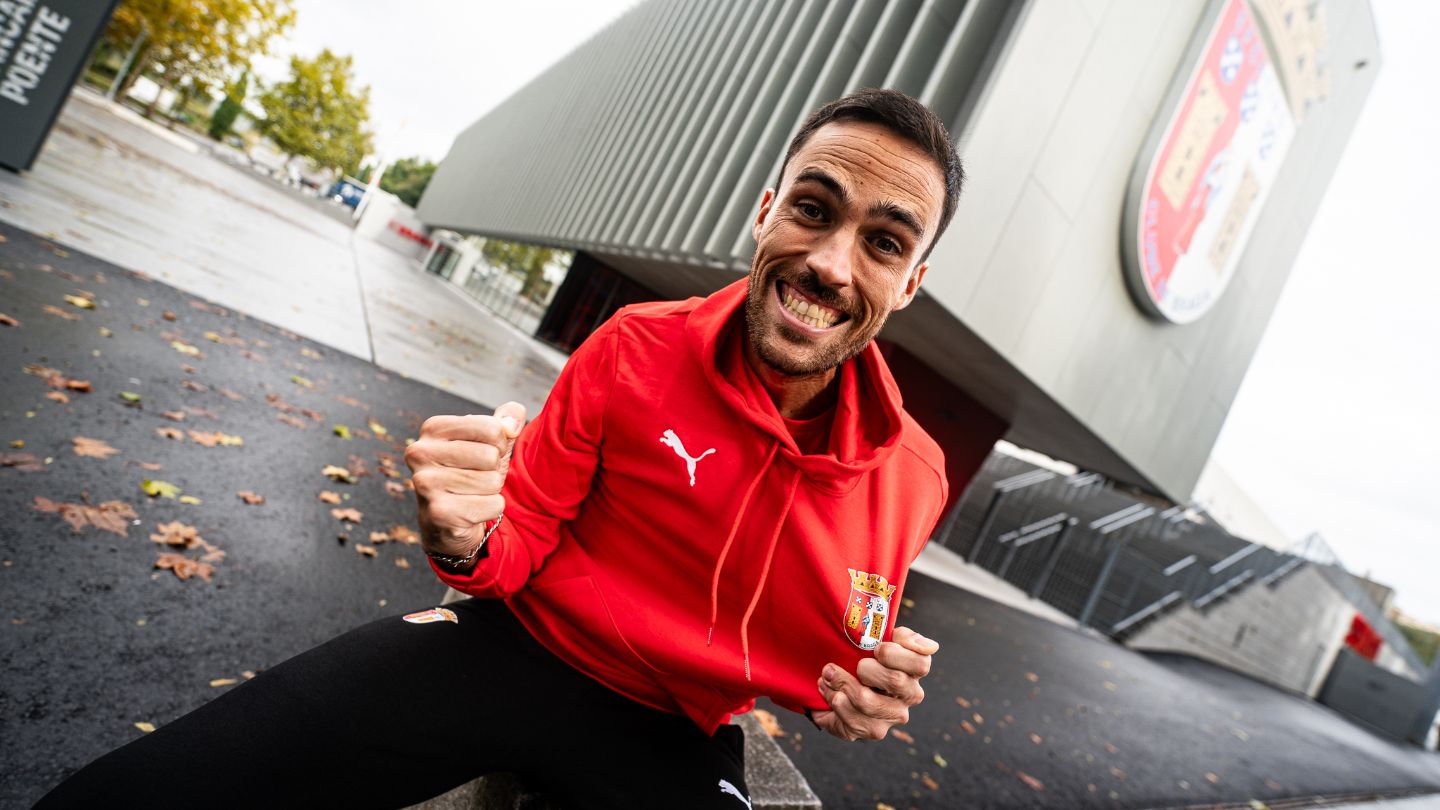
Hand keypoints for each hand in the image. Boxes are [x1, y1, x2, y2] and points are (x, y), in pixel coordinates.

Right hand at [404, 402, 526, 562]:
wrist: (447, 520)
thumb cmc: (471, 472)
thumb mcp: (489, 442)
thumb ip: (506, 421)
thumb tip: (514, 421)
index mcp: (432, 429)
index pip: (491, 428)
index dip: (500, 443)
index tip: (484, 453)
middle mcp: (420, 453)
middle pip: (491, 456)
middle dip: (494, 470)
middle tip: (477, 477)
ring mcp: (425, 484)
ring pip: (492, 481)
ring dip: (491, 490)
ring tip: (472, 493)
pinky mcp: (438, 513)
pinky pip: (493, 505)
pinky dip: (491, 509)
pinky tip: (471, 510)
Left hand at [812, 626, 937, 740]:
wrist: (837, 681)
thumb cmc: (863, 655)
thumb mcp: (880, 638)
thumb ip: (904, 637)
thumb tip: (929, 645)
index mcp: (915, 671)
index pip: (920, 663)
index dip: (896, 654)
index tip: (877, 648)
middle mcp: (909, 697)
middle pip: (895, 681)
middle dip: (866, 668)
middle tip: (850, 663)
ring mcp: (892, 717)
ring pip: (868, 701)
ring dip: (842, 684)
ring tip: (828, 674)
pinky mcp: (871, 731)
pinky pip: (851, 719)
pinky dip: (833, 699)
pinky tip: (825, 689)